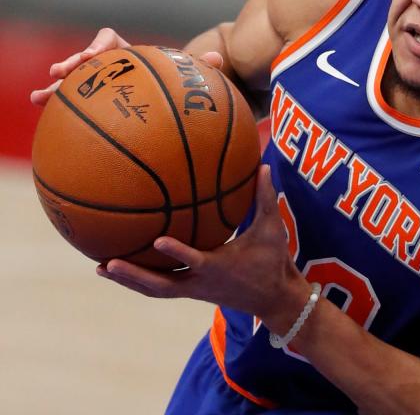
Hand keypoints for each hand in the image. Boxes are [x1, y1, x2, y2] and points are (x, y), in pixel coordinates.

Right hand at [29, 27, 224, 106]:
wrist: (163, 99)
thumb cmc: (171, 82)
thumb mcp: (182, 74)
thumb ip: (197, 66)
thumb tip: (218, 59)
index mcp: (124, 52)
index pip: (107, 38)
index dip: (98, 44)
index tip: (93, 54)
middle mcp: (106, 65)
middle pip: (83, 60)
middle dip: (71, 64)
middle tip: (62, 71)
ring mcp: (95, 84)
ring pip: (71, 83)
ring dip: (55, 87)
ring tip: (39, 96)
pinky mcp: (91, 103)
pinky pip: (71, 104)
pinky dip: (56, 106)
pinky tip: (41, 110)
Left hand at [96, 165, 307, 322]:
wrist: (274, 298)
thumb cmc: (273, 261)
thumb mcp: (272, 230)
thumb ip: (265, 198)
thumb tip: (261, 166)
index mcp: (219, 266)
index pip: (195, 261)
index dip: (177, 253)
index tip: (157, 241)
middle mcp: (201, 282)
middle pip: (161, 284)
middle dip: (134, 276)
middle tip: (107, 264)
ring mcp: (194, 290)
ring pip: (156, 289)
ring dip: (129, 281)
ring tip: (101, 269)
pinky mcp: (192, 292)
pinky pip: (161, 287)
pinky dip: (140, 280)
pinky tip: (122, 269)